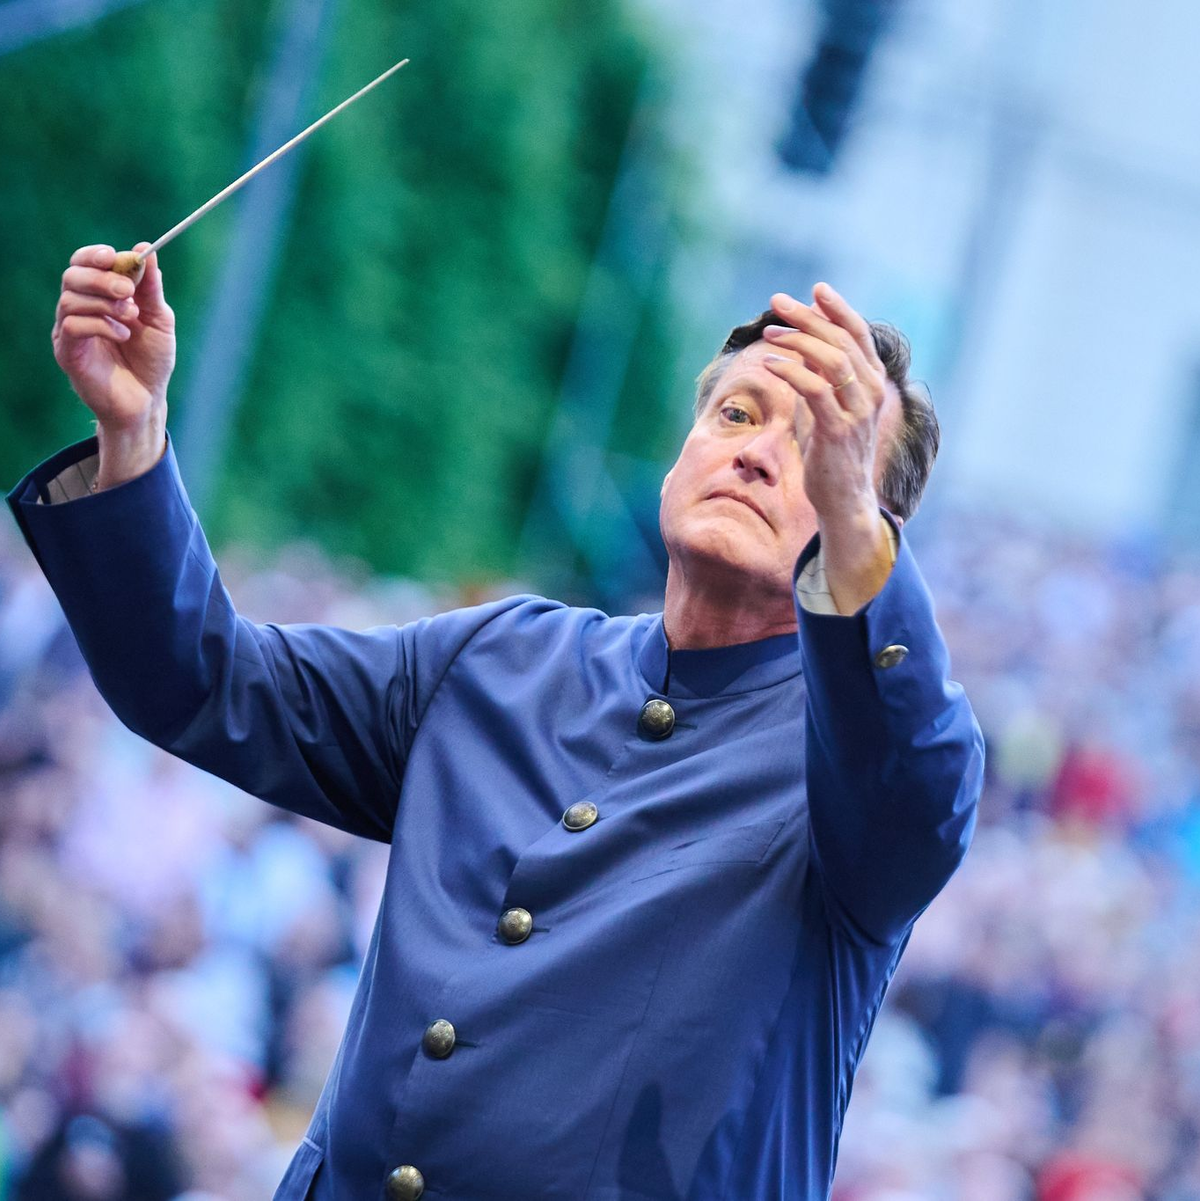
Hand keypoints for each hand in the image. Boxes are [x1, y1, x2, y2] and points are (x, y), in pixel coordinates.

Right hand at [52, 243, 175, 486]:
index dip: (94, 256)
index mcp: (99, 297)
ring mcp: (70, 331)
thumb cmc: (152, 360)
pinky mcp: (68, 352)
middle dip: (102, 278)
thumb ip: (151, 288)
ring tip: (131, 317)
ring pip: (70, 299)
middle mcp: (80, 310)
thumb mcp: (159, 320)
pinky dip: (100, 324)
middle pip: (72, 276)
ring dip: (104, 303)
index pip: (83, 264)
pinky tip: (123, 335)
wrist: (148, 400)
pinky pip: (73, 325)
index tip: (114, 256)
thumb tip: (144, 249)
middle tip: (128, 291)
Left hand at [759, 282, 886, 522]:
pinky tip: (771, 364)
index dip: (838, 308)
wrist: (843, 500)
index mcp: (872, 383)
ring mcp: (858, 412)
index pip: (859, 334)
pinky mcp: (838, 430)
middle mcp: (871, 393)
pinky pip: (815, 390)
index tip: (815, 289)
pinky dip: (792, 372)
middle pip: (841, 340)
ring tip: (770, 333)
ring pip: (831, 360)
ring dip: (797, 341)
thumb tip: (804, 342)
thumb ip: (823, 375)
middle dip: (808, 317)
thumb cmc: (833, 453)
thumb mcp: (830, 407)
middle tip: (778, 302)